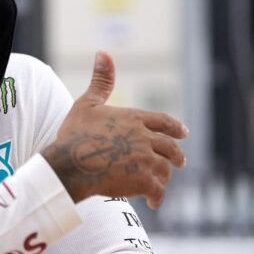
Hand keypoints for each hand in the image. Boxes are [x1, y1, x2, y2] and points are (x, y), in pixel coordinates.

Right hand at [42, 51, 187, 208]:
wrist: (70, 164)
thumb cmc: (75, 134)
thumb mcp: (87, 103)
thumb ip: (101, 80)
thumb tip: (103, 52)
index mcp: (135, 118)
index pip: (163, 121)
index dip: (175, 127)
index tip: (184, 133)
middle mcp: (145, 138)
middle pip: (170, 147)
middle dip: (176, 155)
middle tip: (180, 162)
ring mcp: (146, 160)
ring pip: (165, 169)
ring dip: (164, 176)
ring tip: (161, 183)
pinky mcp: (143, 180)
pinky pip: (157, 190)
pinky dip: (157, 197)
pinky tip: (153, 202)